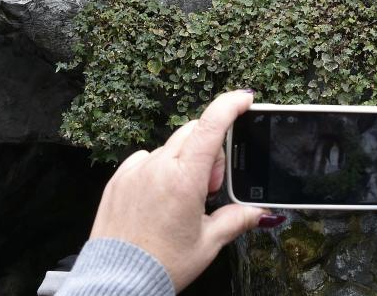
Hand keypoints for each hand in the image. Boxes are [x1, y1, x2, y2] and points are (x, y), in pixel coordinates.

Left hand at [87, 90, 282, 291]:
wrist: (117, 282)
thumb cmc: (161, 264)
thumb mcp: (208, 243)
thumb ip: (237, 219)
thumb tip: (260, 212)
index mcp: (184, 179)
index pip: (211, 125)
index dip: (230, 105)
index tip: (244, 99)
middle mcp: (158, 167)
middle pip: (193, 133)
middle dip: (210, 150)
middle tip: (211, 186)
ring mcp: (135, 171)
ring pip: (171, 147)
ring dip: (185, 160)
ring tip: (185, 198)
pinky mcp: (119, 179)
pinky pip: (147, 159)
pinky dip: (160, 168)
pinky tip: (161, 197)